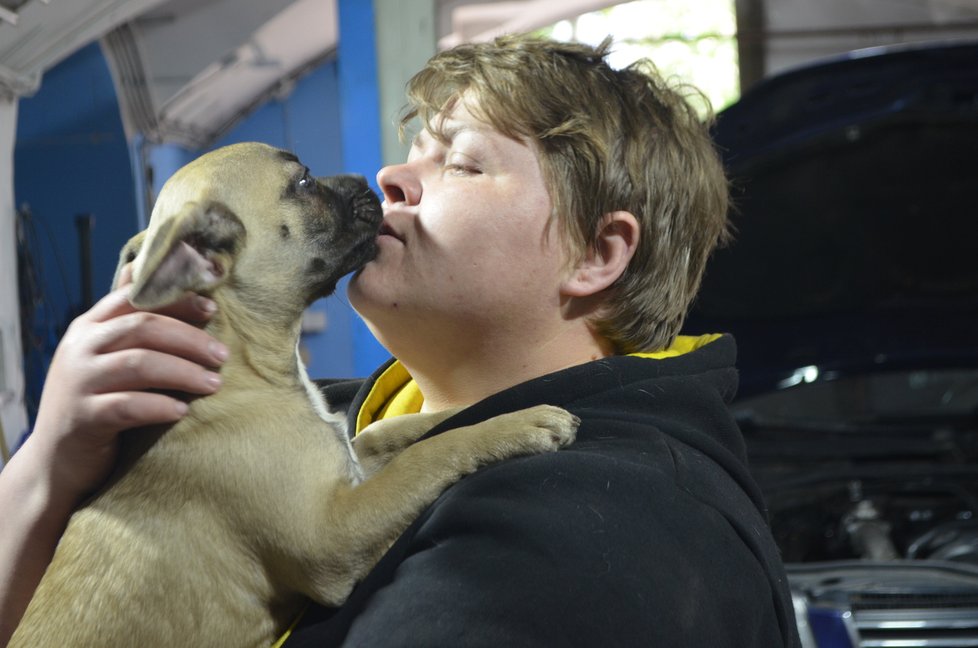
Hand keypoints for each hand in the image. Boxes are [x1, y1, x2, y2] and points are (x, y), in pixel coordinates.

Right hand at [27, 285, 227, 500]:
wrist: (56, 458)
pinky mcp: (82, 419)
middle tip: (222, 355)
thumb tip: (143, 271)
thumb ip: (126, 322)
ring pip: (138, 364)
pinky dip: (159, 406)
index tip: (212, 308)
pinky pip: (127, 406)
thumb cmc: (95, 400)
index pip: (134, 298)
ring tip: (214, 383)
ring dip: (183, 372)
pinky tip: (183, 411)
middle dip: (189, 338)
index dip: (176, 299)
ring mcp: (78, 383)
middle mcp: (79, 348)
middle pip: (142, 327)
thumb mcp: (104, 356)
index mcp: (88, 327)